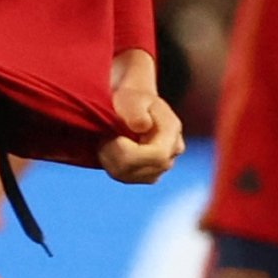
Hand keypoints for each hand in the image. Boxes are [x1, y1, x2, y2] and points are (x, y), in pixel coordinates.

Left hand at [99, 47, 183, 182]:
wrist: (134, 106)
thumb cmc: (132, 100)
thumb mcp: (132, 99)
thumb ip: (136, 111)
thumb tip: (143, 126)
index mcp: (172, 132)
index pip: (157, 156)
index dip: (130, 151)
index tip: (114, 136)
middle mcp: (172, 153)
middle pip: (140, 169)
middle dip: (115, 154)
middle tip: (105, 136)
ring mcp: (161, 167)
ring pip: (129, 175)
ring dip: (111, 159)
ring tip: (108, 140)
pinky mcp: (148, 176)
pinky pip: (125, 178)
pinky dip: (112, 165)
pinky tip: (110, 150)